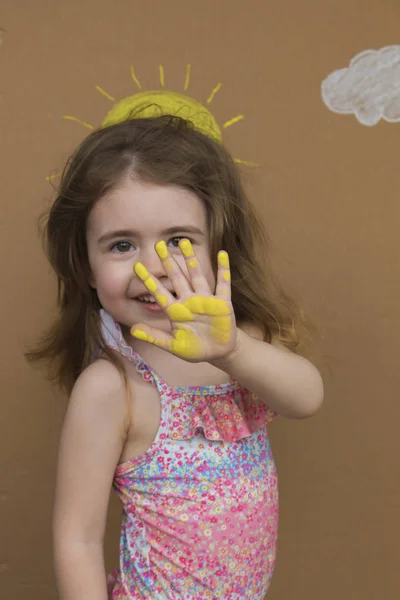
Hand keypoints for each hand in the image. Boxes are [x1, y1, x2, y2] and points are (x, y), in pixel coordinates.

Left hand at [130, 239, 237, 362]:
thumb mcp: (173, 345)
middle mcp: (189, 301)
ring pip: (196, 275)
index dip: (149, 280)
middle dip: (168, 262)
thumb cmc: (194, 348)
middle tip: (158, 244)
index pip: (159, 292)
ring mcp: (206, 300)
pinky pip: (223, 284)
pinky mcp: (223, 303)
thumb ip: (154, 337)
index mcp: (176, 311)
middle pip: (177, 277)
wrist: (218, 353)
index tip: (137, 267)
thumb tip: (133, 330)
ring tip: (184, 242)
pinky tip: (222, 254)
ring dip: (191, 259)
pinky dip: (224, 270)